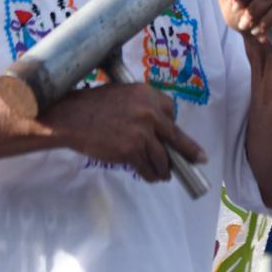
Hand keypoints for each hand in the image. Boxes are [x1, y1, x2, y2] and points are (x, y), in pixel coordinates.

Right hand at [42, 82, 205, 182]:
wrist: (71, 117)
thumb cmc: (93, 106)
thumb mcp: (123, 94)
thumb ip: (143, 106)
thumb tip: (158, 127)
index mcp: (148, 94)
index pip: (171, 112)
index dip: (170, 126)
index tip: (175, 137)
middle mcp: (150, 112)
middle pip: (176, 137)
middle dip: (189, 152)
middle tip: (199, 160)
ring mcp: (142, 133)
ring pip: (162, 157)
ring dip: (164, 169)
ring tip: (164, 174)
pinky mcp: (131, 150)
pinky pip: (147, 168)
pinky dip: (151, 175)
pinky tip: (152, 177)